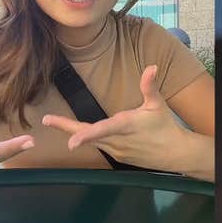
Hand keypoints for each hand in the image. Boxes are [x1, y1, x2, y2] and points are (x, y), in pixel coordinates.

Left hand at [42, 65, 187, 170]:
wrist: (174, 153)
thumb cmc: (166, 126)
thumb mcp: (158, 105)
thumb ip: (150, 87)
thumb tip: (152, 66)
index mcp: (127, 126)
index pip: (104, 130)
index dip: (86, 136)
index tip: (70, 142)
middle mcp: (118, 140)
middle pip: (88, 135)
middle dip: (66, 127)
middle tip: (47, 119)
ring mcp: (115, 150)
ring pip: (91, 141)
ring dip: (74, 131)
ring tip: (54, 121)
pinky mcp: (116, 156)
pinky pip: (98, 145)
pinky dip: (88, 138)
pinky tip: (79, 133)